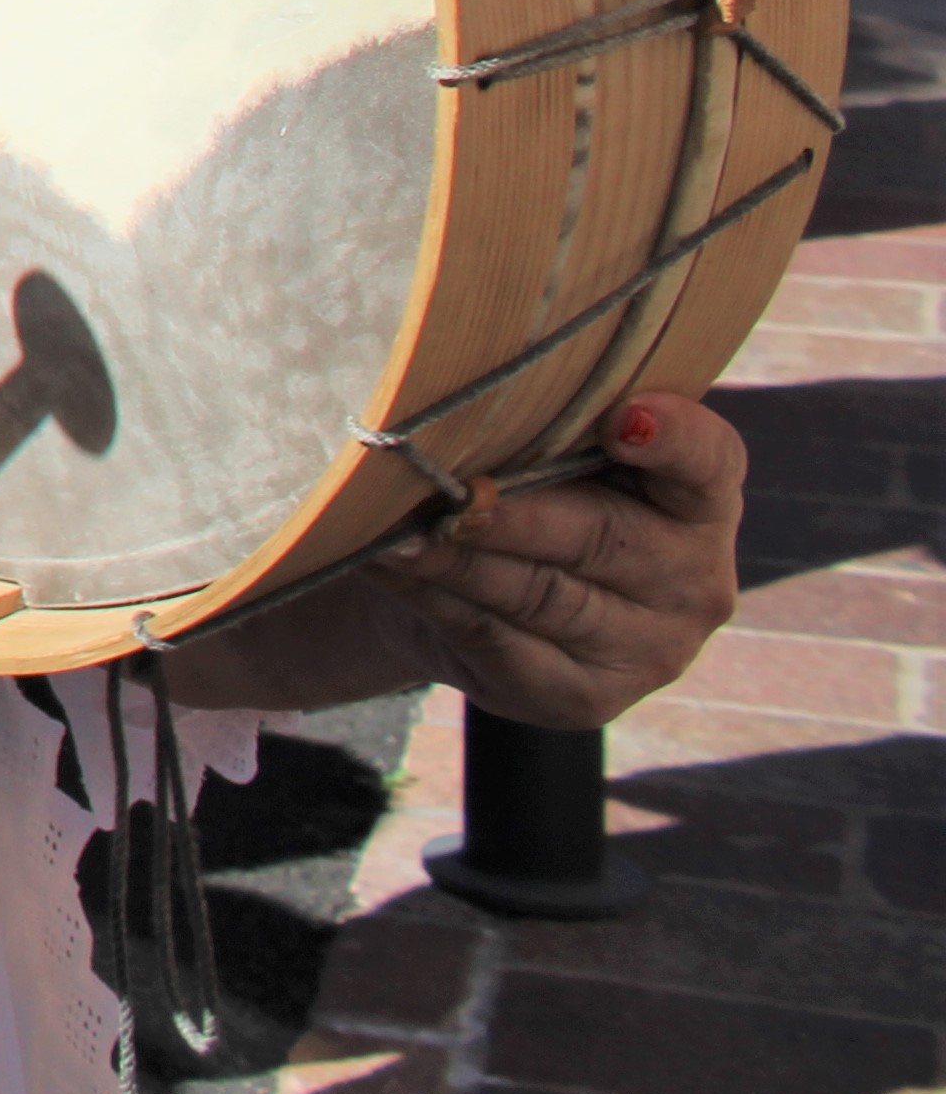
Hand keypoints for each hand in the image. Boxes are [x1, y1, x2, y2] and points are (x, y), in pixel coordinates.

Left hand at [176, 394, 744, 727]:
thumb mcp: (551, 448)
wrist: (485, 594)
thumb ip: (545, 424)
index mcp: (701, 498)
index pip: (707, 462)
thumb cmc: (529, 490)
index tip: (623, 419)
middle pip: (597, 536)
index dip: (671, 440)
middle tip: (436, 485)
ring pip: (536, 593)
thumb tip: (460, 397)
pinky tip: (388, 566)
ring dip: (453, 557)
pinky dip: (435, 599)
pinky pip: (500, 640)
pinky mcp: (586, 697)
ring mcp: (650, 648)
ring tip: (387, 526)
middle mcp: (695, 579)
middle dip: (505, 511)